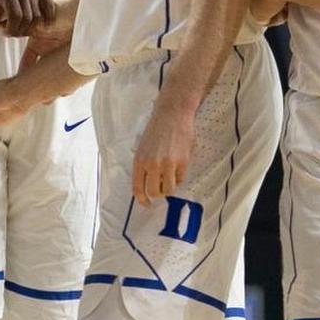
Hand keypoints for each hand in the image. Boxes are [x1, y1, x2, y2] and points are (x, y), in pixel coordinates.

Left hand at [0, 0, 55, 43]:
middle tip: (9, 30)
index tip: (1, 31)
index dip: (11, 29)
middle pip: (29, 18)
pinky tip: (34, 26)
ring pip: (38, 17)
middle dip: (19, 30)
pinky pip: (49, 8)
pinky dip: (45, 20)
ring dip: (28, 28)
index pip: (16, 16)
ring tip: (16, 26)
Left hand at [132, 85, 196, 207]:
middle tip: (162, 189)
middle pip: (154, 192)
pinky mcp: (181, 162)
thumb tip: (145, 184)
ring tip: (171, 176)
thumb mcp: (143, 146)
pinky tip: (178, 164)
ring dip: (170, 187)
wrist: (172, 114)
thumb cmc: (157, 129)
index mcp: (139, 160)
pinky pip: (180, 179)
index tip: (146, 205)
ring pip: (169, 189)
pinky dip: (179, 176)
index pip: (137, 187)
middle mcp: (151, 164)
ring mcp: (167, 164)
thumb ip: (143, 164)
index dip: (142, 199)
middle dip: (158, 194)